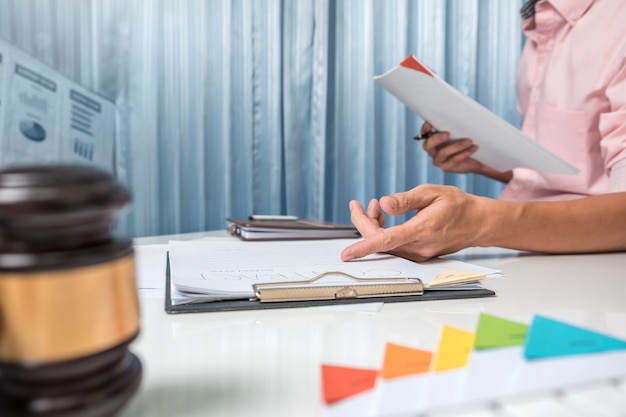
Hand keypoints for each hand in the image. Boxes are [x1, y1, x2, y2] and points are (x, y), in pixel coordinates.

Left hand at [340, 184, 491, 261]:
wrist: (478, 223)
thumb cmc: (457, 205)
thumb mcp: (431, 193)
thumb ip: (405, 199)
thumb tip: (384, 203)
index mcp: (422, 230)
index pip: (386, 241)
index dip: (363, 247)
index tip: (347, 254)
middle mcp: (419, 247)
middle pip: (379, 241)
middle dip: (363, 222)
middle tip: (360, 204)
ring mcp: (418, 254)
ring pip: (384, 245)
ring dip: (373, 226)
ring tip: (376, 206)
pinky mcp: (418, 255)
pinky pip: (393, 247)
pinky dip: (383, 233)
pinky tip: (384, 218)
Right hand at [420, 122, 512, 182]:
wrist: (478, 159)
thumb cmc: (468, 141)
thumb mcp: (463, 131)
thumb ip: (457, 124)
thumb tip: (462, 108)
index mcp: (433, 140)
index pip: (424, 134)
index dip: (424, 129)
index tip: (429, 123)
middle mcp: (433, 151)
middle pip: (428, 146)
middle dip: (436, 139)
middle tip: (447, 134)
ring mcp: (439, 160)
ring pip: (443, 153)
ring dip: (456, 146)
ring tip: (469, 141)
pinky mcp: (447, 168)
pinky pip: (454, 160)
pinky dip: (464, 153)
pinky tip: (474, 147)